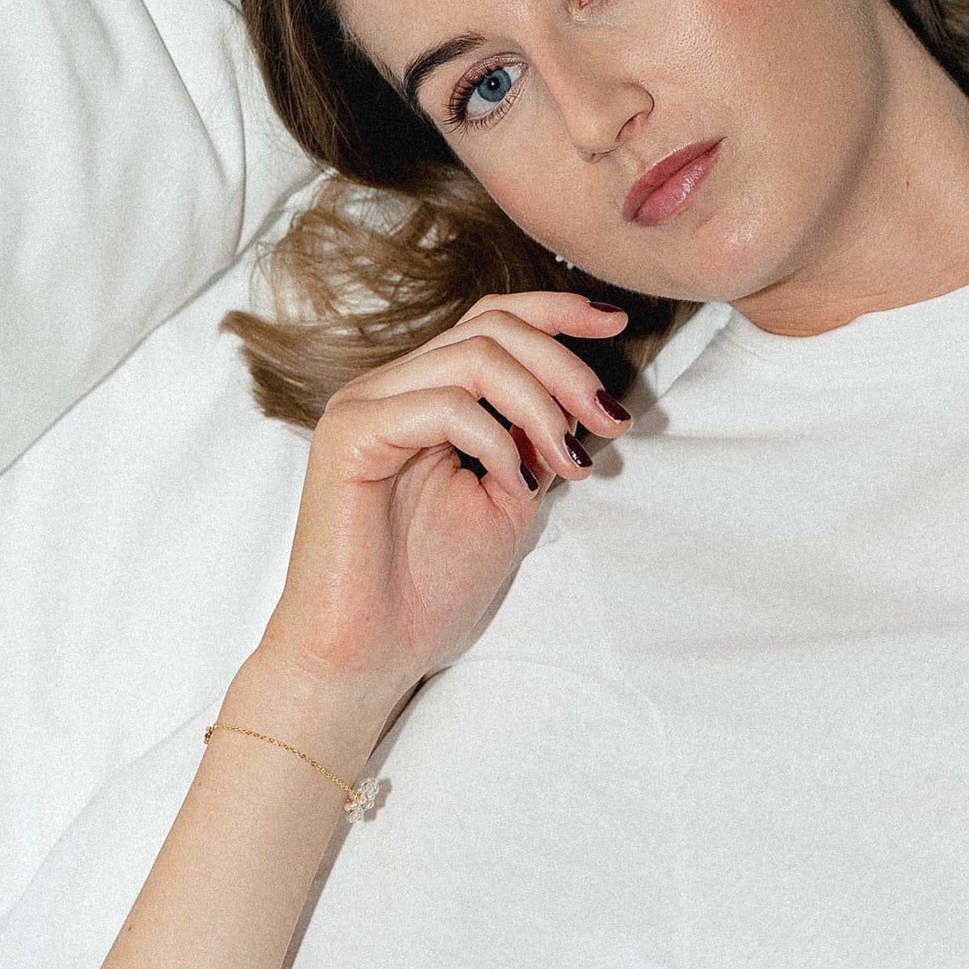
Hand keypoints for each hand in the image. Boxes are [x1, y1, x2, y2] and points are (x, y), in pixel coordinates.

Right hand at [252, 291, 629, 754]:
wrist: (368, 657)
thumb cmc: (429, 588)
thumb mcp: (511, 499)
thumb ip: (538, 440)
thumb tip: (584, 399)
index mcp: (424, 394)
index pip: (492, 320)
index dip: (558, 311)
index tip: (617, 325)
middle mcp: (391, 387)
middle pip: (493, 328)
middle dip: (566, 368)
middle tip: (608, 424)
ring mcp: (365, 405)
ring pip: (475, 355)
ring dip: (541, 405)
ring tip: (566, 464)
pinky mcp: (350, 434)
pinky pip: (444, 406)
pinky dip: (495, 439)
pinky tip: (511, 484)